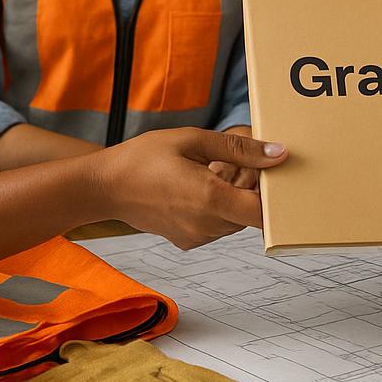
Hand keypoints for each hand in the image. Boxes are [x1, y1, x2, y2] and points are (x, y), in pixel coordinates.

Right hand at [96, 128, 285, 248]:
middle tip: (237, 162)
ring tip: (214, 170)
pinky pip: (216, 226)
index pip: (262, 214)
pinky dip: (218, 208)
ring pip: (234, 221)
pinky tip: (199, 185)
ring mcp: (196, 237)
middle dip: (252, 191)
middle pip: (250, 216)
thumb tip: (278, 153)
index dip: (275, 197)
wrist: (104, 187)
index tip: (274, 176)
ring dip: (234, 199)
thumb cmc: (143, 158)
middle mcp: (206, 225)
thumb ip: (239, 149)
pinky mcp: (187, 241)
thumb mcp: (192, 140)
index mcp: (210, 199)